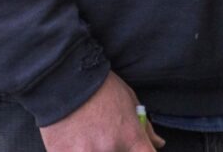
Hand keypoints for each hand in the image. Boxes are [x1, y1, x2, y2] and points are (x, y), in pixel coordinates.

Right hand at [40, 72, 163, 151]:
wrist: (64, 78)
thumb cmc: (100, 86)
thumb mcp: (130, 101)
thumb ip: (145, 127)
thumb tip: (158, 144)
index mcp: (131, 136)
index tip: (136, 149)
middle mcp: (111, 148)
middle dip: (115, 148)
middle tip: (103, 132)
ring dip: (90, 148)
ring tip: (86, 133)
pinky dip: (73, 149)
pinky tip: (71, 138)